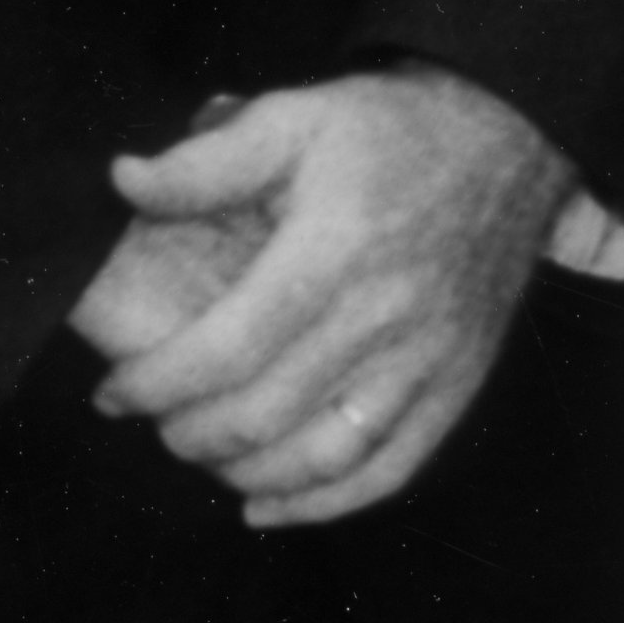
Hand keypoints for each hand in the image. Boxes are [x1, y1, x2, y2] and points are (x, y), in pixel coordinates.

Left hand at [85, 64, 575, 526]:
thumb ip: (205, 163)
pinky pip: (391, 468)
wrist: (511, 137)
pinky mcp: (459, 382)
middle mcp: (385, 315)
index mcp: (335, 250)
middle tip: (153, 420)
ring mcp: (429, 358)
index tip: (113, 393)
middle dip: (188, 433)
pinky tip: (268, 505)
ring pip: (326, 456)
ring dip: (247, 474)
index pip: (228, 349)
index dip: (158, 384)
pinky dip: (324, 504)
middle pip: (266, 413)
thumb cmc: (391, 131)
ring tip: (203, 455)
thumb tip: (120, 183)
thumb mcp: (295, 117)